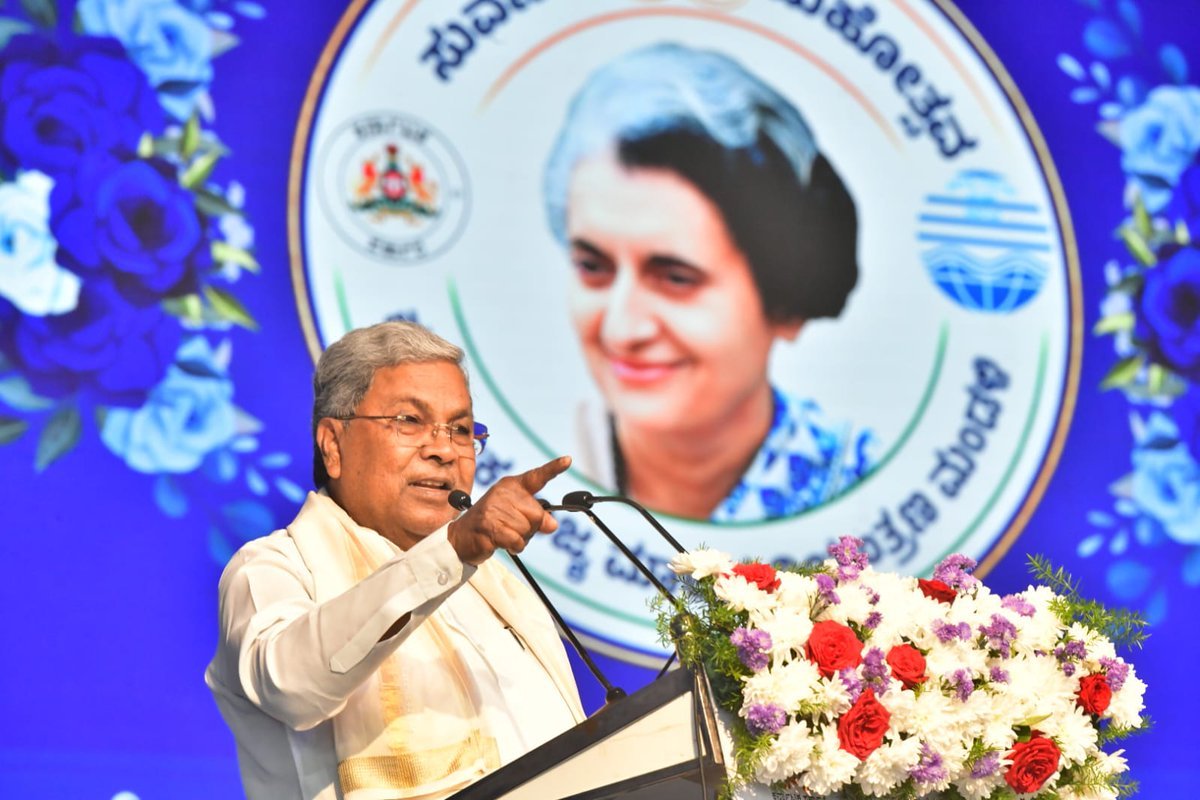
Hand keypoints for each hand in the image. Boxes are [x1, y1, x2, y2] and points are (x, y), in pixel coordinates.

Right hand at [447, 455, 570, 564]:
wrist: (460, 537)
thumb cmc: (493, 524)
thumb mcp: (516, 516)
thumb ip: (536, 517)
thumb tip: (553, 525)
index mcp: (511, 486)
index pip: (536, 477)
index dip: (554, 468)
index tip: (568, 460)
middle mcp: (503, 493)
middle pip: (537, 514)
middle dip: (530, 527)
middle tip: (512, 528)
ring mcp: (494, 509)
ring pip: (528, 530)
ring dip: (520, 538)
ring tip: (503, 534)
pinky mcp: (489, 526)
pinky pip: (518, 541)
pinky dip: (514, 546)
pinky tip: (502, 542)